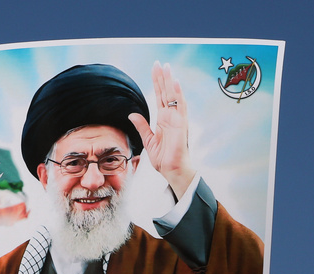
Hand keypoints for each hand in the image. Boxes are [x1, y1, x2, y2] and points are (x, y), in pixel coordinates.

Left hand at [129, 61, 195, 197]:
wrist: (172, 171)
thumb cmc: (164, 159)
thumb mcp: (148, 140)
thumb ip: (142, 126)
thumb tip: (132, 114)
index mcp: (163, 119)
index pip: (160, 96)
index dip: (157, 83)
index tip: (155, 70)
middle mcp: (171, 117)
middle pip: (166, 93)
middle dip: (162, 77)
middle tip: (159, 63)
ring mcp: (177, 119)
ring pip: (173, 96)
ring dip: (170, 81)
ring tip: (167, 67)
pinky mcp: (181, 125)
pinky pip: (180, 106)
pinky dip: (178, 94)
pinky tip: (175, 82)